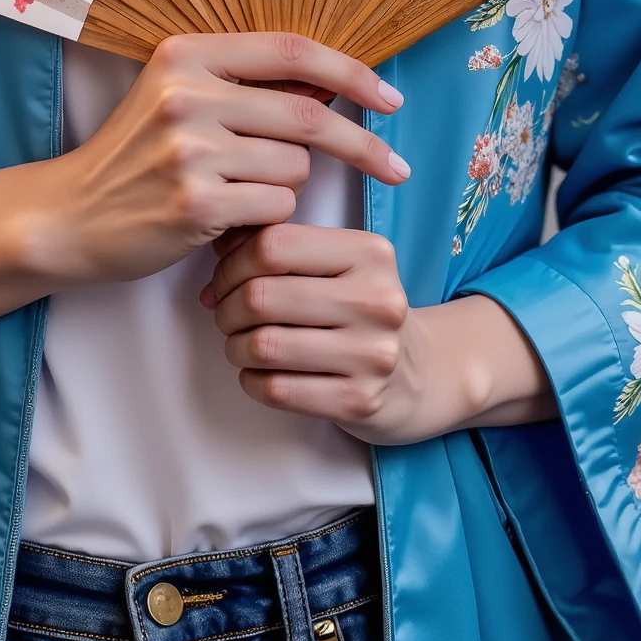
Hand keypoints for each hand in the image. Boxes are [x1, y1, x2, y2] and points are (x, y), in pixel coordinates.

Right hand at [0, 31, 406, 364]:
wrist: (70, 216)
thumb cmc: (136, 157)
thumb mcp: (179, 97)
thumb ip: (245, 84)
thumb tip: (334, 82)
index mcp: (186, 53)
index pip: (292, 50)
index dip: (352, 71)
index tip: (391, 96)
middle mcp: (188, 94)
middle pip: (309, 114)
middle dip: (363, 143)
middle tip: (397, 166)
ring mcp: (190, 150)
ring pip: (295, 166)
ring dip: (287, 184)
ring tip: (243, 191)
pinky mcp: (196, 204)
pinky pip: (275, 206)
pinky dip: (267, 215)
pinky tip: (230, 217)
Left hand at [202, 226, 555, 444]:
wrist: (422, 375)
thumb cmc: (361, 312)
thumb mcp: (338, 264)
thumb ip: (282, 245)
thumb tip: (218, 240)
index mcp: (370, 253)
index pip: (274, 244)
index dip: (234, 260)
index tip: (228, 275)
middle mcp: (377, 300)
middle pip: (262, 295)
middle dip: (227, 307)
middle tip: (226, 313)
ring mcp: (372, 355)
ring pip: (263, 345)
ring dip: (235, 346)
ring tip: (240, 344)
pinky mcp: (360, 401)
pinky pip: (277, 390)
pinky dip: (253, 381)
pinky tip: (260, 373)